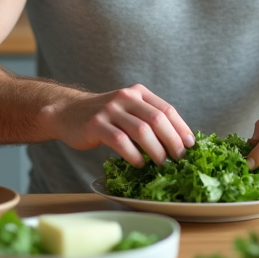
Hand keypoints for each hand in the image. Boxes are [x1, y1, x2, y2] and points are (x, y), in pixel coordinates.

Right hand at [47, 84, 194, 167]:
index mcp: (138, 93)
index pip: (167, 109)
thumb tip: (177, 143)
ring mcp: (110, 110)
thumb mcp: (127, 110)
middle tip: (178, 159)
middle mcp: (126, 97)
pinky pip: (120, 141)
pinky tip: (139, 164)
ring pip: (141, 131)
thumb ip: (147, 119)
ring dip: (155, 151)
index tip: (190, 146)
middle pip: (157, 120)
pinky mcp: (96, 124)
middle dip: (172, 141)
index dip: (181, 128)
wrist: (67, 112)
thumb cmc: (104, 117)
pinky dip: (133, 155)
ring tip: (161, 164)